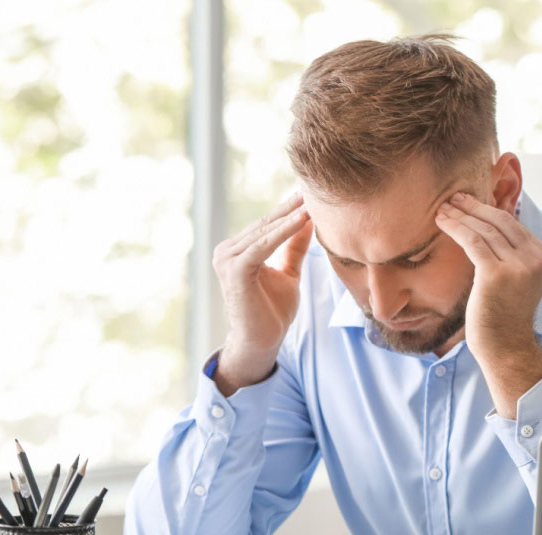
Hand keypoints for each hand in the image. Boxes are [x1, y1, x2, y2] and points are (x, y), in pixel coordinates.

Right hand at [211, 192, 312, 393]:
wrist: (262, 341)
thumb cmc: (272, 311)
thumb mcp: (288, 273)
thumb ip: (294, 248)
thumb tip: (308, 220)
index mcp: (239, 250)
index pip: (267, 224)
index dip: (289, 209)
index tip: (311, 192)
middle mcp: (227, 250)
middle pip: (266, 223)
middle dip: (291, 206)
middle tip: (314, 187)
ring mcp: (227, 258)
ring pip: (265, 231)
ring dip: (291, 215)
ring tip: (313, 200)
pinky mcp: (234, 269)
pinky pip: (264, 244)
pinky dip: (284, 231)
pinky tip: (303, 218)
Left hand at [436, 192, 541, 417]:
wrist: (506, 346)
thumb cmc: (504, 315)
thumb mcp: (517, 278)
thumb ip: (511, 254)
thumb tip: (488, 227)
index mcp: (541, 255)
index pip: (512, 223)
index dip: (487, 209)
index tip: (467, 202)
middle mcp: (534, 258)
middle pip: (499, 221)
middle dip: (473, 207)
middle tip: (452, 198)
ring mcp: (517, 266)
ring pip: (484, 229)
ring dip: (460, 216)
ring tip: (442, 209)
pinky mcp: (496, 274)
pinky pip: (473, 242)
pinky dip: (456, 228)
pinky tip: (442, 222)